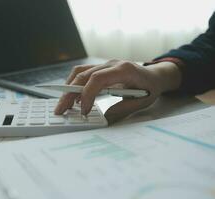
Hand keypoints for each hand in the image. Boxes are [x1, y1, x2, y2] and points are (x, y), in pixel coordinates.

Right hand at [54, 59, 180, 123]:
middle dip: (69, 93)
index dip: (86, 94)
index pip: (97, 79)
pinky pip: (83, 72)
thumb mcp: (141, 103)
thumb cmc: (150, 89)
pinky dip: (74, 84)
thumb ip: (121, 110)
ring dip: (68, 88)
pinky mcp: (101, 67)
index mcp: (124, 70)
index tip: (83, 111)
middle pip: (83, 75)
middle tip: (60, 110)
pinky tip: (72, 97)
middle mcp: (112, 63)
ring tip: (63, 104)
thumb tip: (102, 119)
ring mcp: (105, 64)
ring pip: (80, 72)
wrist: (154, 76)